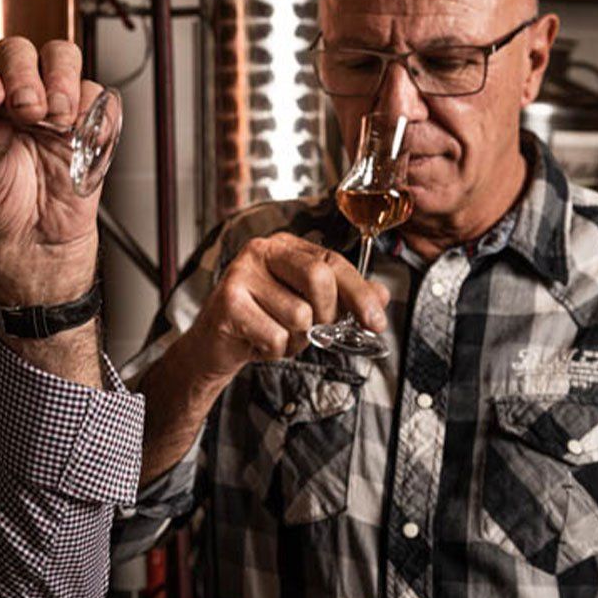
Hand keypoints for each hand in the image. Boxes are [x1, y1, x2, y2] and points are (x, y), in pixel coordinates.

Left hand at [0, 38, 109, 306]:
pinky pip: (99, 98)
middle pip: (21, 53)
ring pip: (63, 59)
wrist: (33, 246)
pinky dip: (95, 112)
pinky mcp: (87, 124)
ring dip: (61, 81)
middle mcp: (14, 96)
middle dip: (25, 76)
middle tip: (27, 109)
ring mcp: (52, 106)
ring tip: (56, 120)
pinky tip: (82, 138)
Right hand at [189, 232, 389, 377]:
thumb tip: (382, 295)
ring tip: (276, 334)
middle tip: (316, 331)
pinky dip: (274, 350)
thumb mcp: (309, 307)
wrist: (215, 345)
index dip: (359, 293)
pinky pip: (275, 336)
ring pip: (298, 315)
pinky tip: (258, 341)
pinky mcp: (227, 301)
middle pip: (318, 277)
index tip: (376, 322)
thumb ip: (345, 297)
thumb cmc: (262, 321)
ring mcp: (241, 273)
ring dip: (295, 339)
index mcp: (285, 246)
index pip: (333, 261)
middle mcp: (261, 251)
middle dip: (327, 314)